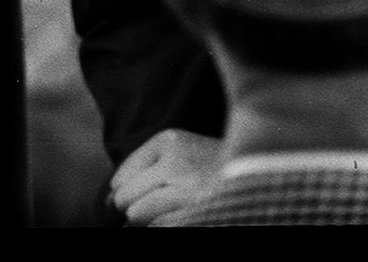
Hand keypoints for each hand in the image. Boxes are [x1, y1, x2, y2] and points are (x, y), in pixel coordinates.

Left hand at [110, 128, 224, 225]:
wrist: (261, 172)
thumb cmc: (210, 169)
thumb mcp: (177, 156)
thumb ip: (141, 171)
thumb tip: (105, 202)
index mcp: (170, 139)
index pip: (119, 179)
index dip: (133, 191)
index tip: (161, 187)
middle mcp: (176, 160)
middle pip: (122, 198)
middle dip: (136, 207)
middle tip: (169, 200)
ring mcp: (185, 189)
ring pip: (135, 216)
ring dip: (149, 220)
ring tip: (177, 208)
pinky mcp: (192, 214)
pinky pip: (156, 227)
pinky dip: (162, 225)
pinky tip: (182, 216)